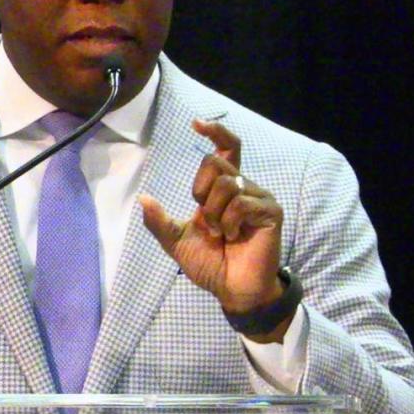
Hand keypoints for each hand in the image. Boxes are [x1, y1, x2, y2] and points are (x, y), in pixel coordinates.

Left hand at [140, 119, 287, 330]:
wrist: (232, 289)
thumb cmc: (211, 265)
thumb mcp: (178, 241)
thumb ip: (161, 221)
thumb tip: (143, 198)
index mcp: (224, 190)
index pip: (226, 150)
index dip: (215, 133)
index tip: (197, 124)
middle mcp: (244, 188)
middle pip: (215, 165)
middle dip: (202, 195)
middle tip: (208, 222)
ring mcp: (259, 198)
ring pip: (227, 184)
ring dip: (215, 214)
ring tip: (222, 234)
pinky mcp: (270, 211)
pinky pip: (241, 203)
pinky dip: (230, 222)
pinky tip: (235, 237)